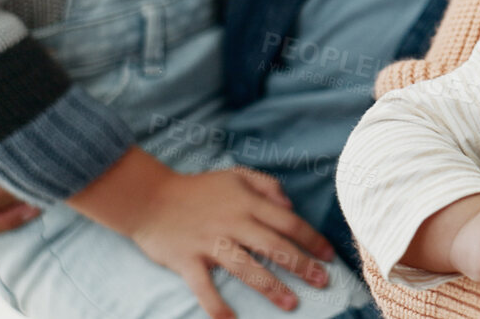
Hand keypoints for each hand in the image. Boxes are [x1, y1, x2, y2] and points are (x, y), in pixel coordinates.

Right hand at [72, 151, 336, 318]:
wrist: (149, 197)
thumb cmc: (198, 188)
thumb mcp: (236, 174)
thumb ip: (267, 185)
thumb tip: (290, 206)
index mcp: (247, 203)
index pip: (289, 222)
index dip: (312, 239)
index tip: (330, 256)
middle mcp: (233, 223)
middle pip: (274, 247)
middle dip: (302, 265)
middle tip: (323, 282)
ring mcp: (209, 243)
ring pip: (246, 268)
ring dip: (271, 287)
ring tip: (292, 304)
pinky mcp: (186, 260)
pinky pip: (204, 287)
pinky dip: (216, 305)